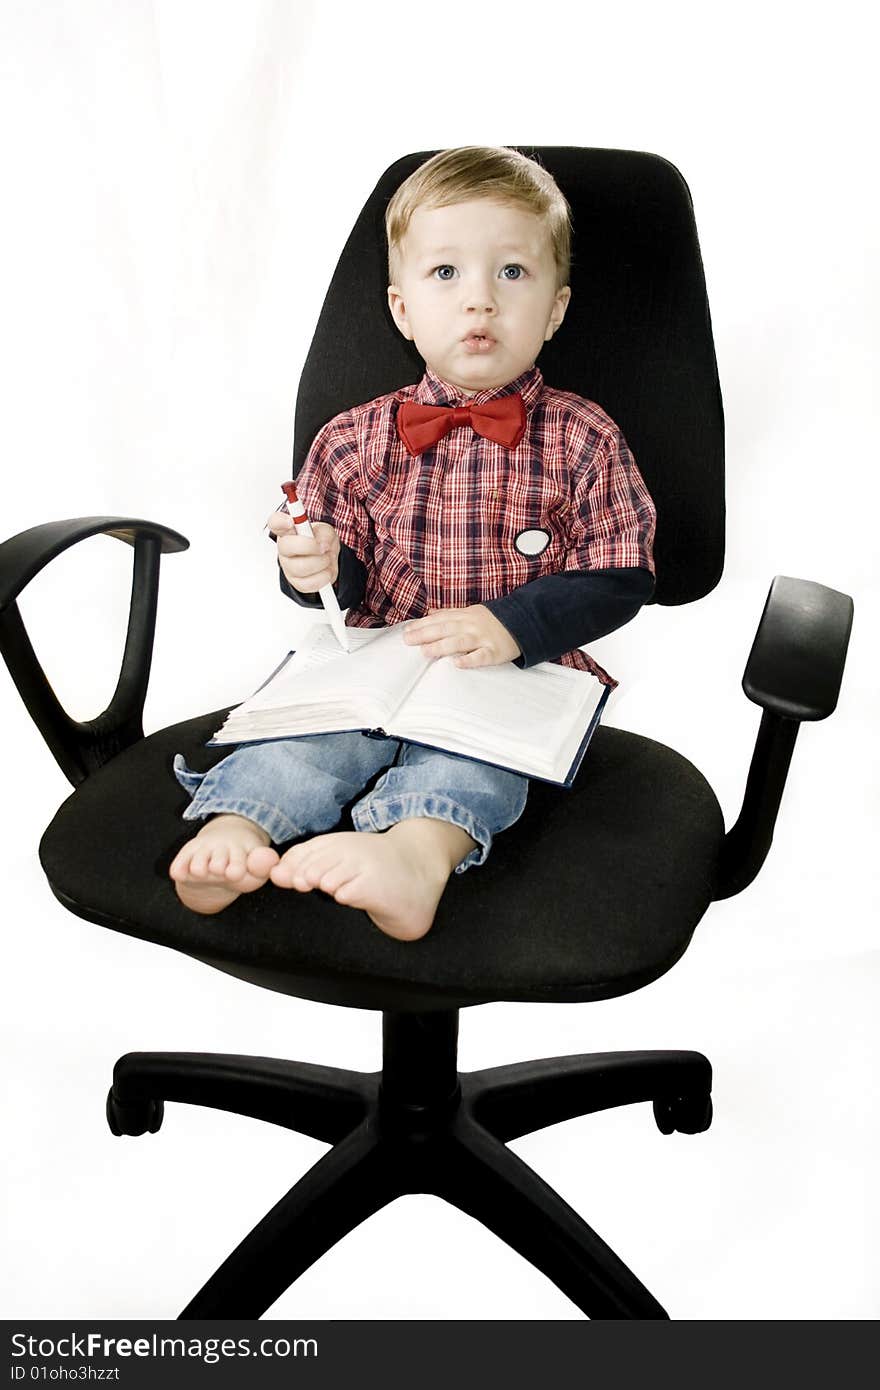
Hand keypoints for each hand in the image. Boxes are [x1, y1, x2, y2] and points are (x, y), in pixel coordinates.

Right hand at [267, 511, 339, 592]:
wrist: (327, 560)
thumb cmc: (321, 542)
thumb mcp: (327, 531)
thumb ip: (325, 533)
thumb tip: (323, 543)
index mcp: (288, 531)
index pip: (275, 522)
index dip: (280, 521)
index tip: (290, 521)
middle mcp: (284, 549)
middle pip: (286, 546)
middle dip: (310, 546)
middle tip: (324, 547)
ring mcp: (288, 567)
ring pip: (301, 567)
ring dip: (322, 562)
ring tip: (327, 558)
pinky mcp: (297, 583)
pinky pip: (311, 583)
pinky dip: (325, 576)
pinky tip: (326, 570)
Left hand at [403, 604, 520, 667]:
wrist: (524, 623)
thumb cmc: (493, 621)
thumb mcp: (471, 612)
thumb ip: (450, 613)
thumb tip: (429, 613)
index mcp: (465, 616)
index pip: (440, 619)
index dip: (423, 624)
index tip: (407, 630)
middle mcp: (472, 625)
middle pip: (446, 628)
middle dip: (426, 634)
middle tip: (408, 640)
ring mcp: (483, 638)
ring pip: (460, 642)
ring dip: (442, 646)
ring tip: (425, 651)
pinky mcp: (495, 652)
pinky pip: (481, 656)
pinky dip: (469, 660)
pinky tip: (456, 664)